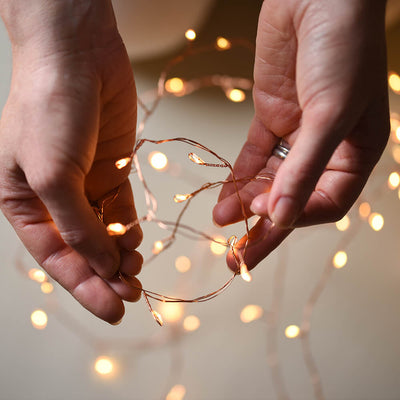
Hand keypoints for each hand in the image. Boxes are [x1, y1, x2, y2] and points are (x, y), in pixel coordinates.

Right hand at [0, 0, 141, 323]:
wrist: (78, 56)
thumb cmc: (49, 111)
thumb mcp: (52, 175)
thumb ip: (77, 226)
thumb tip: (102, 267)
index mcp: (24, 204)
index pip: (56, 258)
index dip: (83, 288)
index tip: (113, 310)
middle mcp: (54, 199)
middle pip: (82, 251)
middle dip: (105, 276)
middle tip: (132, 296)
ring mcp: (85, 185)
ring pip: (105, 233)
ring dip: (121, 254)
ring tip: (137, 270)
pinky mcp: (112, 171)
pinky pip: (121, 210)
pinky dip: (129, 228)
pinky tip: (137, 242)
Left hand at [213, 0, 389, 269]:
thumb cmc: (341, 49)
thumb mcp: (329, 114)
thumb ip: (304, 169)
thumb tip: (280, 217)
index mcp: (355, 155)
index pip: (323, 204)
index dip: (292, 219)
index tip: (263, 227)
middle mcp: (325, 150)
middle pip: (292, 199)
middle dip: (264, 226)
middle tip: (239, 255)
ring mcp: (296, 135)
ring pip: (269, 181)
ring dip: (246, 203)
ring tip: (224, 224)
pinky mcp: (271, 118)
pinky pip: (253, 157)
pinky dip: (237, 178)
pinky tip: (223, 201)